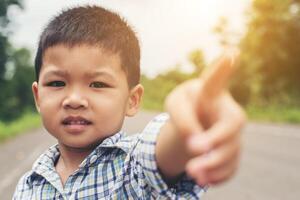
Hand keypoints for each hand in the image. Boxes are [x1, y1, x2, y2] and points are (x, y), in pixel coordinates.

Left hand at [165, 48, 245, 185]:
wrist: (195, 124)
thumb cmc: (185, 107)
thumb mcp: (175, 104)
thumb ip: (182, 117)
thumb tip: (195, 142)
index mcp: (211, 92)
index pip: (216, 80)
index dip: (223, 68)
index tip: (231, 53)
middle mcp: (227, 109)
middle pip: (232, 124)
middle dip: (214, 139)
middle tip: (193, 149)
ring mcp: (232, 132)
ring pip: (231, 149)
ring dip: (212, 162)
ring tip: (192, 172)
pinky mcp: (232, 151)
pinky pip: (231, 166)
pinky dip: (217, 175)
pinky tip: (204, 178)